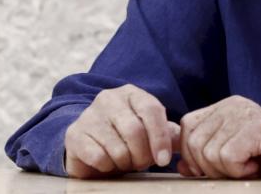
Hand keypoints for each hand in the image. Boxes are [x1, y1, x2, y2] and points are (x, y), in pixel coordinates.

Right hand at [64, 84, 180, 178]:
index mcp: (130, 93)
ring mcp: (89, 115)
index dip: (160, 137)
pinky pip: (98, 157)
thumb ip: (169, 134)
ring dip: (125, 162)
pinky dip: (107, 167)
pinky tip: (106, 163)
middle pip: (134, 131)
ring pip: (117, 148)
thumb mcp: (149, 132)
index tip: (163, 159)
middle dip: (142, 155)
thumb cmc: (125, 138)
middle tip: (140, 163)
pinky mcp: (75, 134)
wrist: (89, 144)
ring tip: (123, 161)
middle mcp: (108, 99)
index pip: (151, 110)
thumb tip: (185, 140)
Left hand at [177, 95, 260, 178]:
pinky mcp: (257, 127)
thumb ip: (207, 158)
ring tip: (250, 167)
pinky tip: (257, 166)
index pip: (186, 127)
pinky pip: (227, 157)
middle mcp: (232, 105)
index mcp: (225, 108)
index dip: (193, 155)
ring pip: (209, 152)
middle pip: (193, 142)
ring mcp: (245, 113)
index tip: (216, 169)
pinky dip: (240, 171)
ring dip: (228, 171)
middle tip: (237, 170)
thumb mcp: (235, 159)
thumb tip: (180, 166)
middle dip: (210, 167)